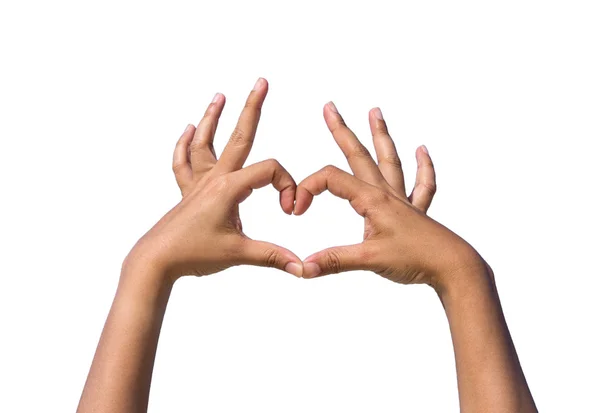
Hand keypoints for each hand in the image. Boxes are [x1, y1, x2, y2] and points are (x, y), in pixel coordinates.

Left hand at [124, 78, 302, 281]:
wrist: (156, 261)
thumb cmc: (193, 254)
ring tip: (219, 96)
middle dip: (252, 107)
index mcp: (229, 188)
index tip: (290, 210)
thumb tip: (302, 267)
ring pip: (206, 142)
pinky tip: (187, 129)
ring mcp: (198, 183)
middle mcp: (214, 179)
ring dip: (213, 118)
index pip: (270, 171)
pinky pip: (184, 162)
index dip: (287, 186)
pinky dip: (185, 144)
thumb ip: (274, 256)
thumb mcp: (239, 253)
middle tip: (262, 82)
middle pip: (238, 136)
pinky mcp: (187, 192)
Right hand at [294, 102, 480, 288]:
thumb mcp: (369, 261)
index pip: (331, 180)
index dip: (308, 189)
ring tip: (375, 111)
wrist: (454, 267)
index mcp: (372, 200)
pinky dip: (422, 166)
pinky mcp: (417, 212)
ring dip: (380, 135)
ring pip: (389, 160)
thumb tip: (302, 267)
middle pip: (359, 155)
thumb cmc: (416, 259)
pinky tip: (422, 150)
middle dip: (341, 130)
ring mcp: (403, 201)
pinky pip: (421, 184)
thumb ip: (334, 261)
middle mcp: (386, 193)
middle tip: (329, 107)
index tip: (296, 210)